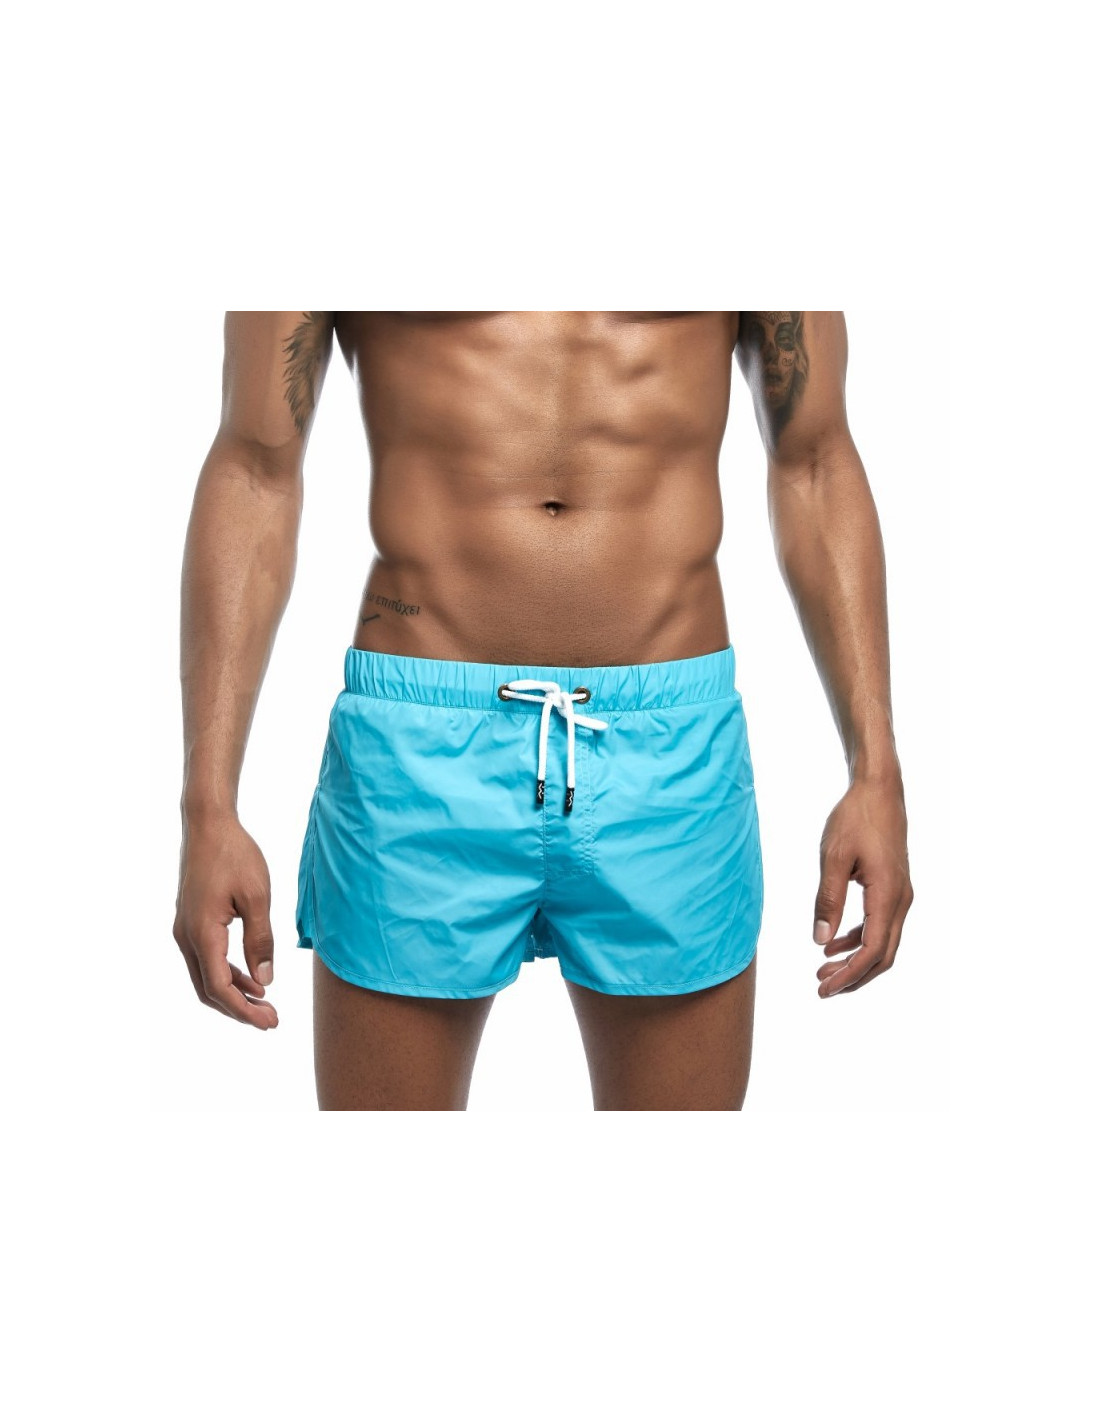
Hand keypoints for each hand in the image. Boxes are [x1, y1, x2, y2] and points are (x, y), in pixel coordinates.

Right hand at [173, 814, 278, 1028]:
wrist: (208, 824)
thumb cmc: (235, 854)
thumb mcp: (257, 897)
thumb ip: (261, 940)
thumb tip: (265, 981)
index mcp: (202, 933)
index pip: (220, 988)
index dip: (244, 1010)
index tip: (270, 1021)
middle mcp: (186, 936)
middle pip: (208, 990)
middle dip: (239, 1009)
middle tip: (271, 1019)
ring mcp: (184, 930)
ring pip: (205, 976)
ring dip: (233, 993)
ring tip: (265, 1002)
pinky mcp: (190, 921)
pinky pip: (205, 959)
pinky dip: (226, 974)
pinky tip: (250, 976)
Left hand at [813, 776, 913, 997]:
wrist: (879, 790)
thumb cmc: (855, 818)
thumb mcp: (833, 857)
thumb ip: (828, 900)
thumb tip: (820, 940)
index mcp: (888, 895)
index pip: (871, 951)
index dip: (849, 975)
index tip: (823, 989)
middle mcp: (901, 900)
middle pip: (882, 955)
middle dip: (853, 977)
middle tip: (821, 987)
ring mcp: (900, 894)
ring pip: (883, 943)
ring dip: (855, 960)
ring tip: (822, 971)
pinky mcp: (894, 887)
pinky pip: (880, 925)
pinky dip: (859, 939)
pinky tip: (833, 945)